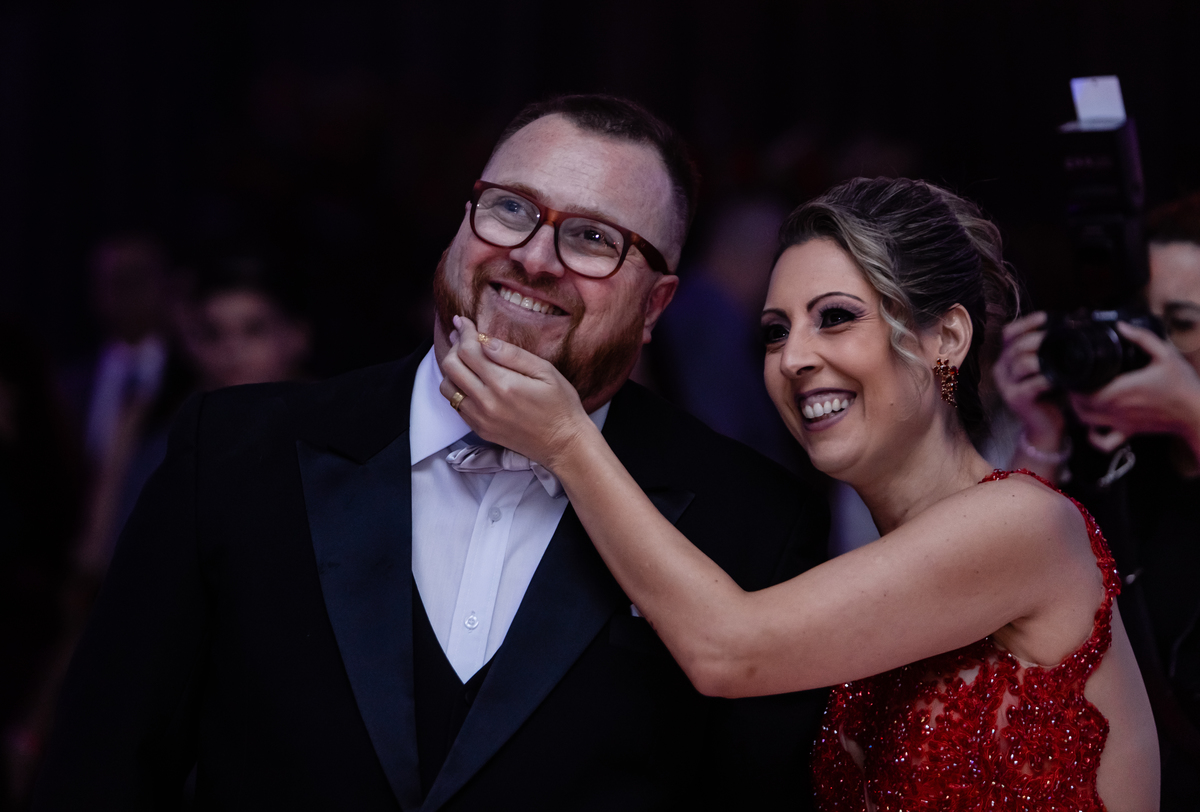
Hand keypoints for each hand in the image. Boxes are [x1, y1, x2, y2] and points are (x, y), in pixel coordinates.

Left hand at [438, 316, 596, 469]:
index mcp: (503, 384)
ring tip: (465, 358)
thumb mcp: (546, 372)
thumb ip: (513, 355)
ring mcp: (480, 418)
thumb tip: (485, 341)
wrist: (564, 445)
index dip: (463, 332)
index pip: (468, 351)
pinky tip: (471, 380)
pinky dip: (457, 388)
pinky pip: (455, 405)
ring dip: (452, 369)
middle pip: (450, 367)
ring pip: (447, 387)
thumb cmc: (561, 406)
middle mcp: (486, 402)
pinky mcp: (479, 429)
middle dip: (454, 346)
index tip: (463, 321)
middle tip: (462, 335)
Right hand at [994, 312, 1065, 449]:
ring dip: (1044, 359)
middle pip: (1016, 346)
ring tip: (1062, 359)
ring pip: (1023, 363)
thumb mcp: (1044, 368)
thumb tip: (1065, 326)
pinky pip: (1032, 384)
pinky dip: (1048, 379)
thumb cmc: (1048, 393)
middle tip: (1061, 337)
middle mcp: (1001, 369)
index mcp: (1006, 358)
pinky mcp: (1016, 399)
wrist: (1045, 425)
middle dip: (1039, 339)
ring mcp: (1006, 385)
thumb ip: (1046, 350)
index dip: (1026, 323)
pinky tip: (1060, 379)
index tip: (1046, 317)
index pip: (1008, 333)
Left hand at [1069, 321, 1199, 453]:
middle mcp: (1116, 409)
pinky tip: (1093, 426)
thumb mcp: (1166, 354)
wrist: (1198, 413)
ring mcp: (1121, 423)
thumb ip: (1143, 338)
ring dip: (1077, 410)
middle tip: (1075, 380)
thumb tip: (1121, 326)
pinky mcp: (1129, 432)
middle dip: (1072, 393)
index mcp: (1121, 390)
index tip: (1074, 371)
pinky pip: (1104, 443)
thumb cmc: (1184, 385)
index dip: (1072, 382)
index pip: (1082, 390)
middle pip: (1078, 405)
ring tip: (1080, 396)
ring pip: (1085, 422)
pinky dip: (1092, 437)